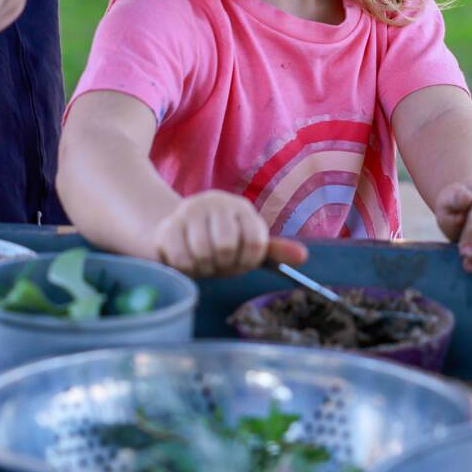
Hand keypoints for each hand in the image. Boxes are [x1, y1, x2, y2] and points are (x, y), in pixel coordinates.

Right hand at [151, 191, 307, 277]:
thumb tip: (303, 257)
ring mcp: (189, 211)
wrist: (178, 232)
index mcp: (241, 208)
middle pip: (226, 247)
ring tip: (202, 261)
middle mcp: (215, 202)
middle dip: (223, 264)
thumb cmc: (220, 243)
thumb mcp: (248, 247)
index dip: (247, 260)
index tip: (240, 260)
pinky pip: (180, 260)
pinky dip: (186, 269)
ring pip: (202, 253)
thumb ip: (274, 252)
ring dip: (204, 268)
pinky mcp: (167, 226)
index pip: (255, 242)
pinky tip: (187, 261)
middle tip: (218, 261)